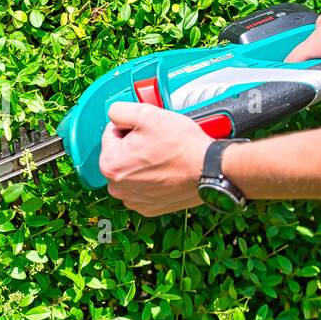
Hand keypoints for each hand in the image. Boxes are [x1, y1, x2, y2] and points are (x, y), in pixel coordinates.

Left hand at [98, 102, 213, 215]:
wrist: (210, 171)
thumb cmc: (182, 146)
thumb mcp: (147, 114)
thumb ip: (120, 111)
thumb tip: (114, 115)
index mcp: (110, 165)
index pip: (112, 134)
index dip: (131, 126)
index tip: (148, 130)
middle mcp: (117, 187)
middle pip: (121, 154)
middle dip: (136, 145)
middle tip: (158, 142)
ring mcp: (133, 200)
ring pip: (132, 171)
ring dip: (143, 163)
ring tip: (164, 157)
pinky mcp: (149, 208)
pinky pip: (144, 187)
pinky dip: (153, 179)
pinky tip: (167, 172)